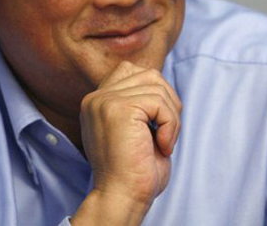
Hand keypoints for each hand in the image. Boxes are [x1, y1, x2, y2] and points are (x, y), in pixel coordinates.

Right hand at [73, 61, 181, 223]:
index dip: (154, 89)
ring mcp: (105, 101)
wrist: (123, 197)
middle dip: (168, 103)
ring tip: (164, 142)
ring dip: (171, 117)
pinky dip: (170, 125)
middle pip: (150, 75)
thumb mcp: (135, 128)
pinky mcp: (119, 108)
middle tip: (166, 133)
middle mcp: (96, 97)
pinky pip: (160, 103)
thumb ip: (140, 101)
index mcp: (96, 101)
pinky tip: (162, 146)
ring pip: (158, 87)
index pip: (130, 69)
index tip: (157, 120)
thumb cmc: (135, 170)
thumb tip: (160, 79)